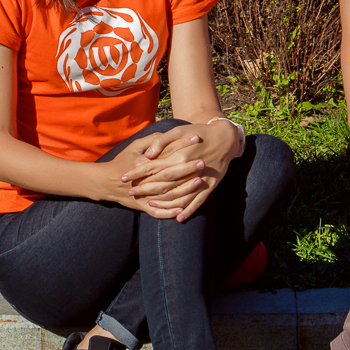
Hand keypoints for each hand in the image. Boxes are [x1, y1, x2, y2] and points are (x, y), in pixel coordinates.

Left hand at [120, 121, 242, 221]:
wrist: (225, 138)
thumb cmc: (199, 132)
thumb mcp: (179, 131)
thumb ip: (162, 141)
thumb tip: (148, 155)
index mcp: (179, 155)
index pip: (153, 167)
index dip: (137, 172)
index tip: (124, 177)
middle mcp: (188, 169)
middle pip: (162, 184)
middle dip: (144, 189)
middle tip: (130, 193)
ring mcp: (200, 179)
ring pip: (178, 196)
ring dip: (163, 203)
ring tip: (149, 205)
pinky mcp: (210, 186)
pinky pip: (198, 202)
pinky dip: (188, 211)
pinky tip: (178, 218)